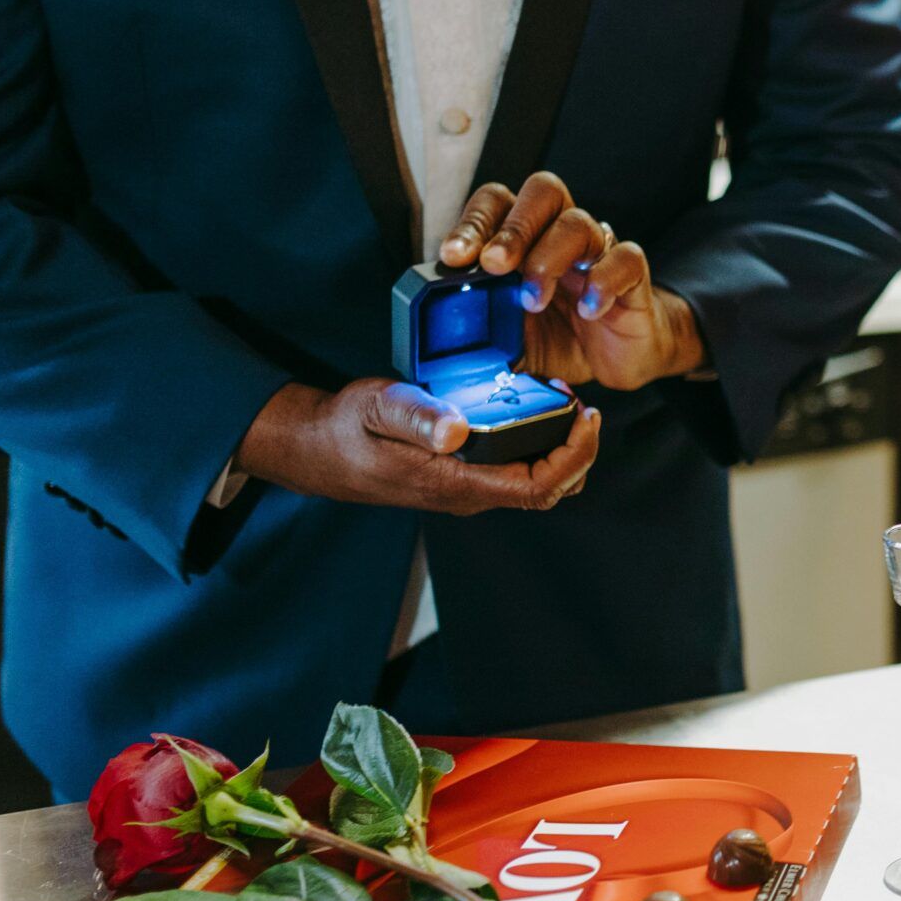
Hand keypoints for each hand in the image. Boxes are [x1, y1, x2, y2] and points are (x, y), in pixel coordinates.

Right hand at [237, 379, 600, 513]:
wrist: (315, 450)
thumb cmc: (345, 428)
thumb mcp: (376, 408)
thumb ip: (417, 417)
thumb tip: (458, 430)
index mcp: (454, 485)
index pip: (538, 487)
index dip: (573, 457)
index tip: (585, 417)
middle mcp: (468, 496)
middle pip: (549, 490)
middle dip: (577, 451)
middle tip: (579, 405)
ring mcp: (467, 490)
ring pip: (537, 483)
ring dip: (561, 449)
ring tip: (563, 404)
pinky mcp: (463, 478)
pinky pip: (517, 472)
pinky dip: (539, 445)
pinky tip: (533, 410)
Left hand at [439, 172, 705, 390]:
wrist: (620, 357)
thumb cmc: (562, 339)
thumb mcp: (511, 340)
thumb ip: (482, 336)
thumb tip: (442, 354)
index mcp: (526, 239)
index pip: (497, 203)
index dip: (474, 222)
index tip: (453, 257)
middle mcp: (561, 234)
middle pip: (543, 192)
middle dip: (514, 227)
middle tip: (494, 265)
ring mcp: (599, 251)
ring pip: (578, 223)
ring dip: (549, 258)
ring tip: (533, 300)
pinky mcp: (632, 275)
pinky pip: (624, 259)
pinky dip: (603, 282)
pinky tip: (588, 311)